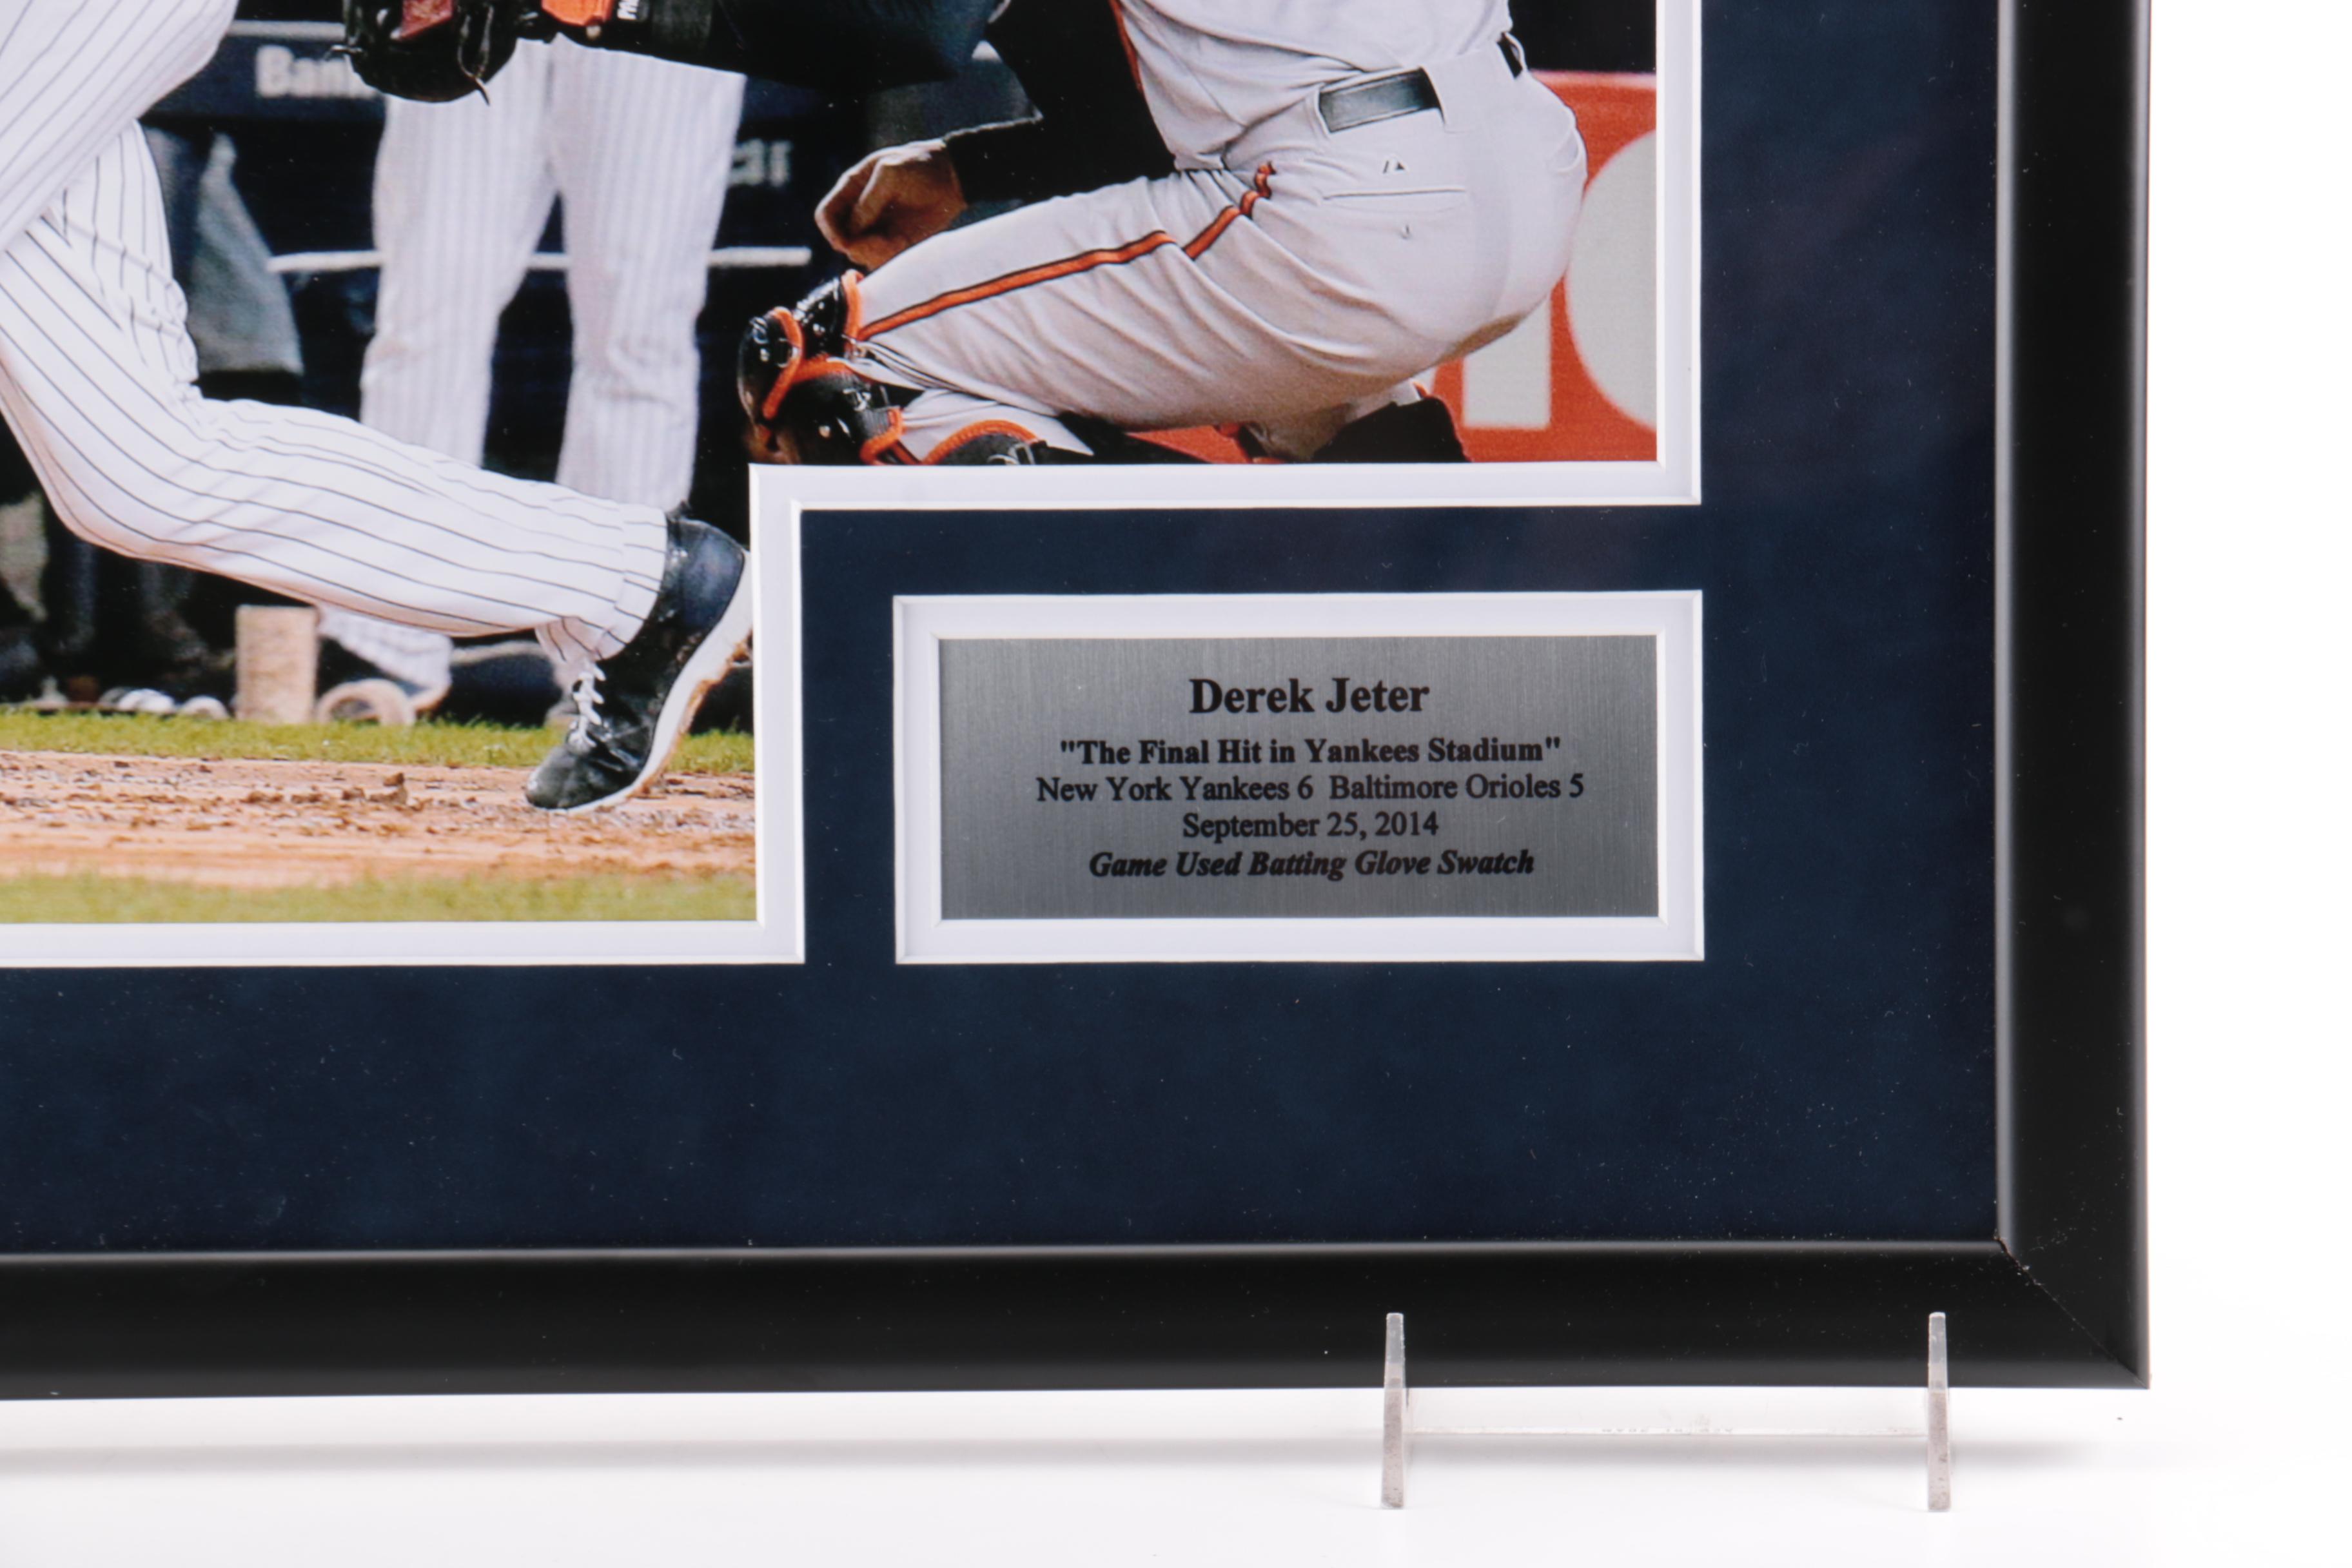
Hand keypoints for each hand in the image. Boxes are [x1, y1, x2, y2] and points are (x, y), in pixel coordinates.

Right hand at [817, 142, 966, 270]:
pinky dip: (889, 257)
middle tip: (882, 241)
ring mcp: (877, 228)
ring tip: (896, 242)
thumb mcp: (891, 174)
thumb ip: (869, 201)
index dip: (831, 232)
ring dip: (874, 254)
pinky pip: (881, 260)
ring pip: (860, 255)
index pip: (825, 216)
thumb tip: (852, 232)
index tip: (847, 242)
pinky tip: (903, 243)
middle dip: (857, 247)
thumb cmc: (920, 166)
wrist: (954, 177)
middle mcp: (860, 211)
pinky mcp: (895, 242)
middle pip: (841, 240)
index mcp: (852, 189)